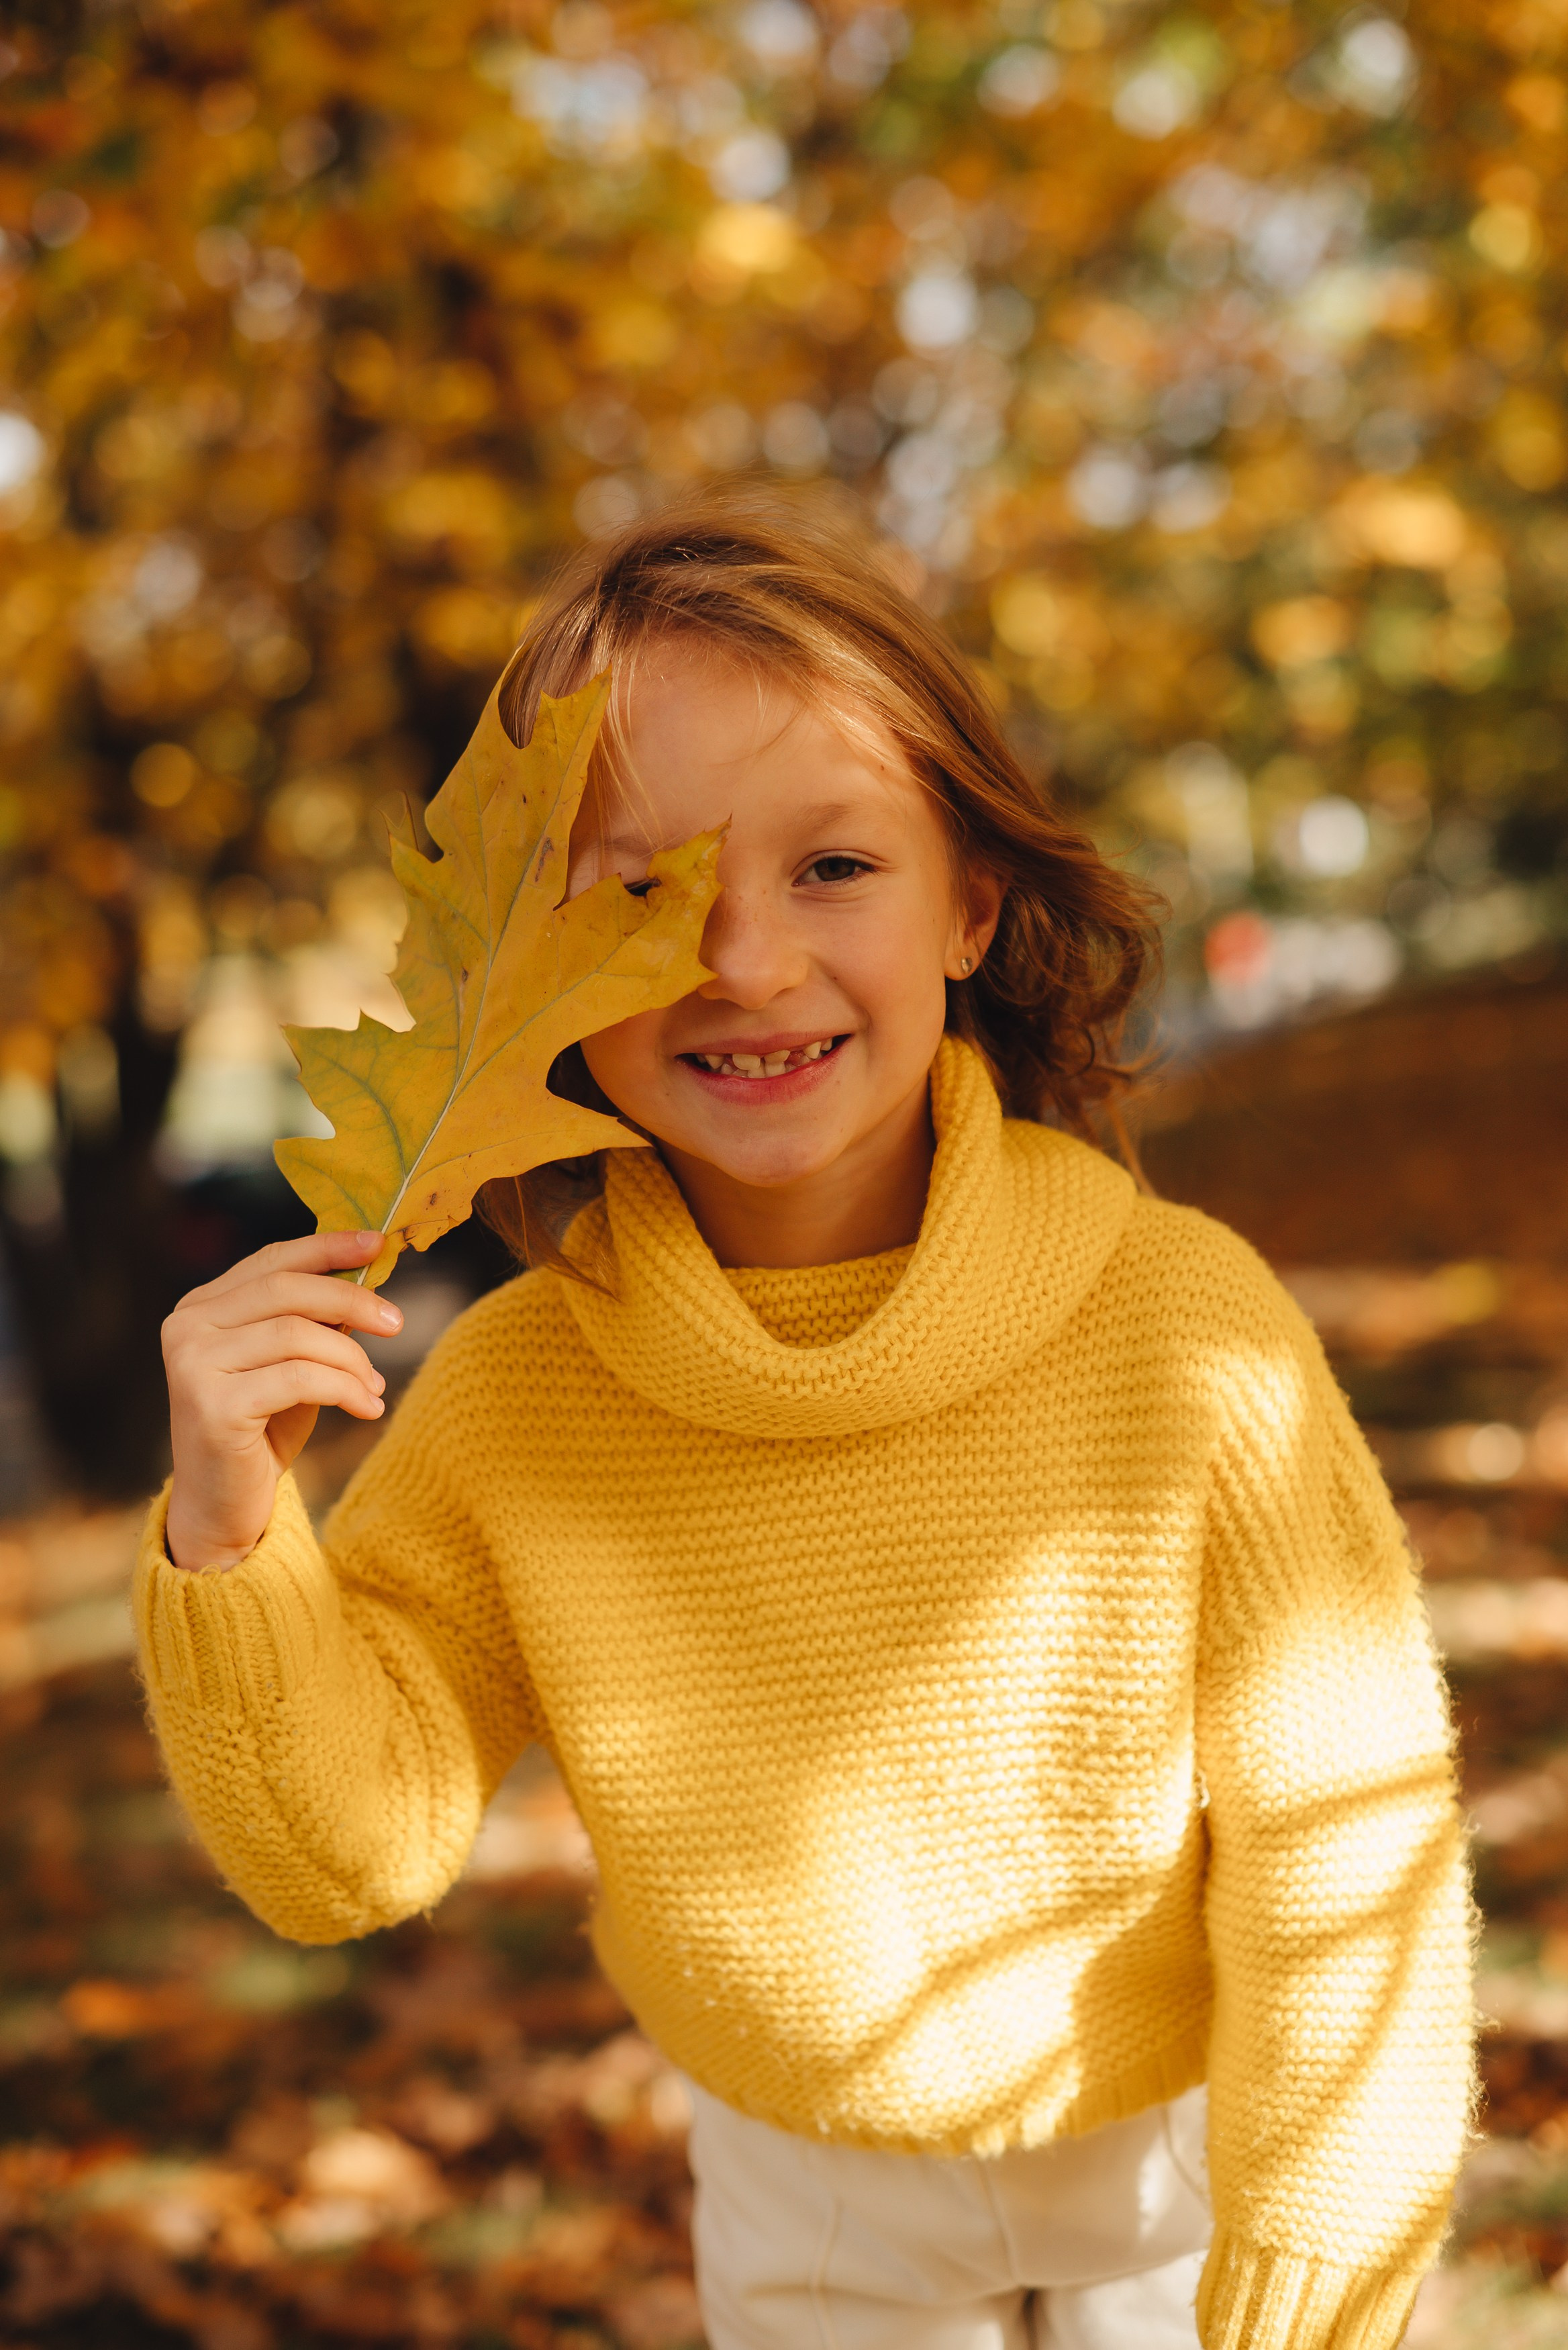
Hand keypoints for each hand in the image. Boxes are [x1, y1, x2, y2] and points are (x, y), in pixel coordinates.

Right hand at [162, 1231, 401, 1572]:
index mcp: (202, 1308)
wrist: (224, 1506)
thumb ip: (314, 1322)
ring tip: (374, 1387)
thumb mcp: (293, 1365)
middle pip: (288, 1291)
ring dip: (352, 1360)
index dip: (327, 1247)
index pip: (272, 1261)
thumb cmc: (262, 1431)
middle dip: (352, 1301)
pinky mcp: (211, 1404)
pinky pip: (300, 1378)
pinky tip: (367, 1408)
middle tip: (396, 1322)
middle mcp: (187, 1327)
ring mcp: (192, 1364)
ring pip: (299, 1336)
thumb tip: (368, 1279)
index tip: (378, 1243)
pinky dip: (345, 1389)